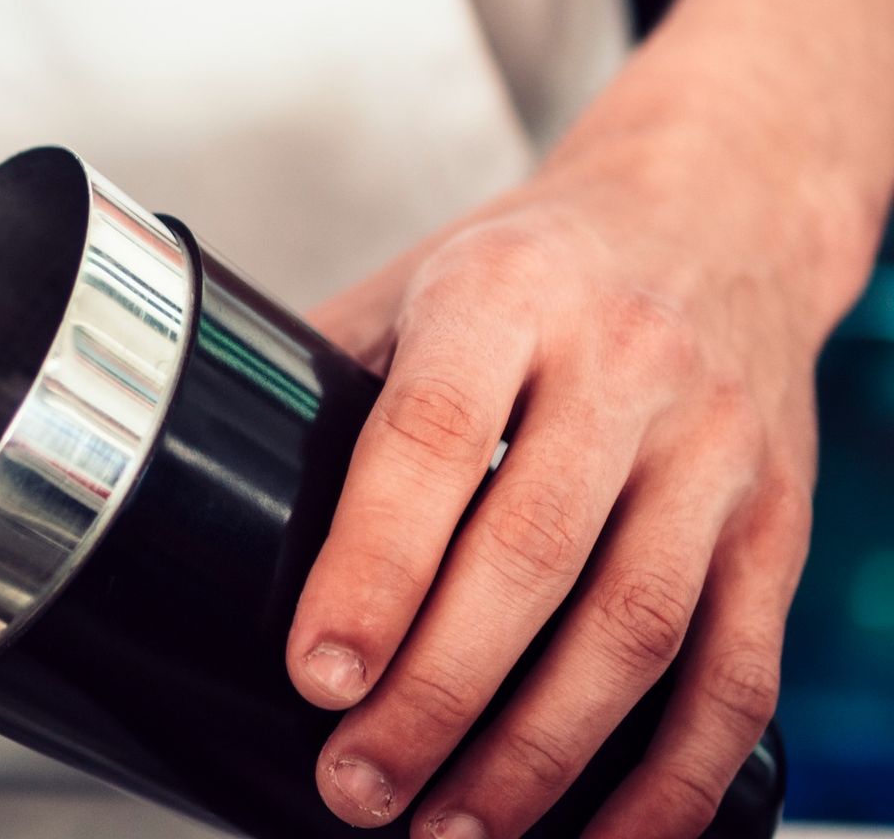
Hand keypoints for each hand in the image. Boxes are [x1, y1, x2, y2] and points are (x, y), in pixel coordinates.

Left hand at [285, 114, 852, 838]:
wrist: (719, 210)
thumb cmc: (536, 261)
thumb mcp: (418, 279)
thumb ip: (327, 379)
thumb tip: (205, 486)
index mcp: (504, 294)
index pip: (434, 437)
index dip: (373, 568)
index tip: (318, 673)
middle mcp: (622, 364)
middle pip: (532, 554)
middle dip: (437, 695)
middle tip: (357, 784)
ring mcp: (714, 447)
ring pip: (636, 627)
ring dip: (540, 755)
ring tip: (451, 829)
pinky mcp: (780, 521)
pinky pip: (740, 669)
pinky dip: (675, 778)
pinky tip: (607, 838)